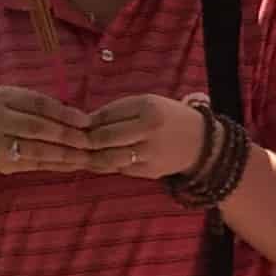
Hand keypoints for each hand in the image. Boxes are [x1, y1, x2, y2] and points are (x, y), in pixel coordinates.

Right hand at [0, 87, 92, 175]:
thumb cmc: (3, 118)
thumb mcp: (14, 103)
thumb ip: (41, 107)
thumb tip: (81, 118)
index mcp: (3, 98)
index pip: (38, 104)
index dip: (65, 113)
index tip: (87, 121)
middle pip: (37, 128)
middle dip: (67, 135)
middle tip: (90, 141)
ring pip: (36, 150)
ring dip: (64, 154)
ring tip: (86, 156)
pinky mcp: (0, 163)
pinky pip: (34, 165)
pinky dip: (56, 165)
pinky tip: (74, 165)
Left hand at [82, 95, 209, 179]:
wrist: (202, 144)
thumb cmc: (169, 117)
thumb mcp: (147, 103)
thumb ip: (117, 111)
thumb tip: (83, 122)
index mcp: (149, 111)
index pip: (105, 118)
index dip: (85, 122)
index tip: (75, 124)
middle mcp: (149, 134)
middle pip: (102, 140)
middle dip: (84, 140)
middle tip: (73, 139)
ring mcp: (149, 156)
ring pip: (106, 159)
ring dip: (90, 156)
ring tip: (82, 151)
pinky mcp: (148, 173)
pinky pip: (117, 168)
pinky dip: (104, 164)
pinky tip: (98, 159)